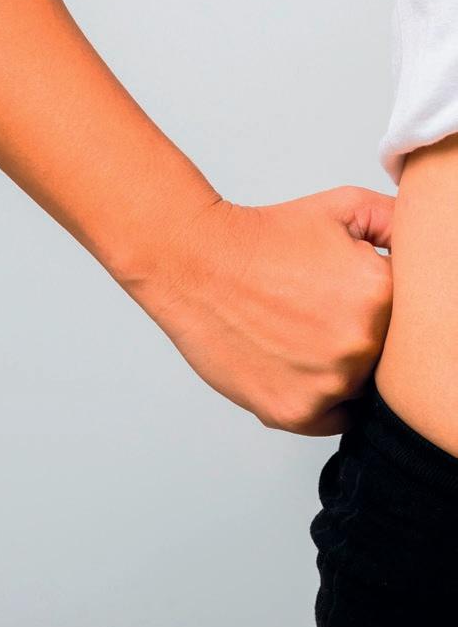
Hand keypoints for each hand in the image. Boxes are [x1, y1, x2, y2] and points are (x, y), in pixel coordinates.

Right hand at [123, 185, 393, 435]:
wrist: (196, 260)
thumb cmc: (266, 235)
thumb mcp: (343, 208)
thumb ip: (401, 225)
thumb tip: (431, 245)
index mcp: (383, 295)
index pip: (414, 323)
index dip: (382, 310)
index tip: (352, 299)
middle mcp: (361, 344)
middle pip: (387, 359)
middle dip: (362, 340)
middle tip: (321, 314)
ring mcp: (328, 383)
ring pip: (360, 389)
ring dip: (340, 370)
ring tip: (300, 333)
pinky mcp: (294, 412)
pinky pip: (332, 418)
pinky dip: (318, 397)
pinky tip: (292, 360)